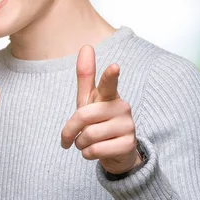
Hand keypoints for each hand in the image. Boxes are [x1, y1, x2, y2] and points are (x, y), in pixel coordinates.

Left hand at [61, 45, 141, 174]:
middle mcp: (121, 107)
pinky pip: (96, 150)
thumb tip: (86, 46)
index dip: (110, 75)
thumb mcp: (89, 100)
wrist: (115, 151)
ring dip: (80, 144)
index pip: (109, 83)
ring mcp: (128, 125)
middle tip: (71, 137)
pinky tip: (96, 151)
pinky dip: (88, 154)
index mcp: (109, 95)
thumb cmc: (99, 121)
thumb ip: (86, 76)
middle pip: (84, 116)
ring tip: (87, 143)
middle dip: (71, 131)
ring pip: (89, 136)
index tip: (114, 66)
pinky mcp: (128, 144)